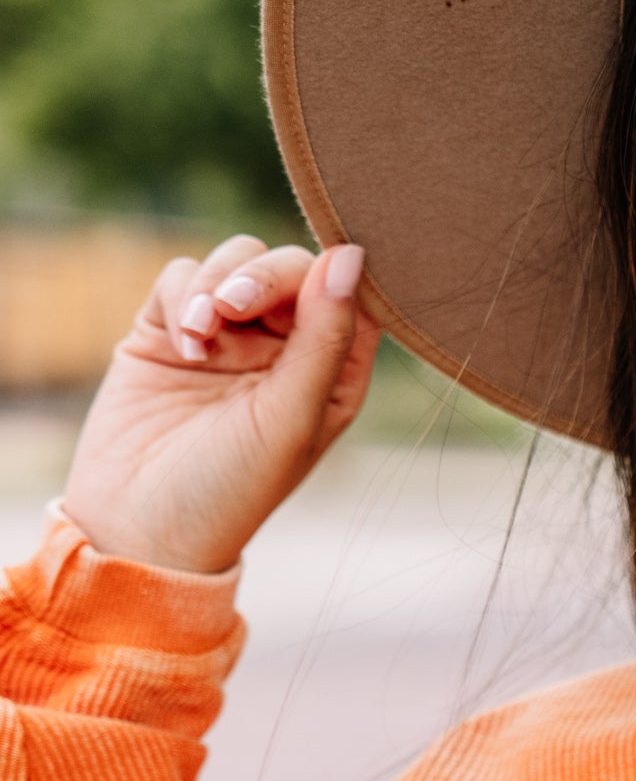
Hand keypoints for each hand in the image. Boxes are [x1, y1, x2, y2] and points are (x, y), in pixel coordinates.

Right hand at [60, 234, 380, 575]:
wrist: (138, 525)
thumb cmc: (230, 489)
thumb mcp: (290, 418)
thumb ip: (325, 336)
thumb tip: (350, 255)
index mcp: (331, 378)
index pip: (352, 299)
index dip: (338, 273)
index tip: (317, 277)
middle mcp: (283, 353)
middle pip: (292, 269)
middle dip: (264, 277)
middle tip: (235, 306)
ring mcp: (226, 338)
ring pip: (237, 260)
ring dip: (219, 282)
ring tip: (203, 330)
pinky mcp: (169, 329)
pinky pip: (183, 276)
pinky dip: (183, 297)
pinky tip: (184, 345)